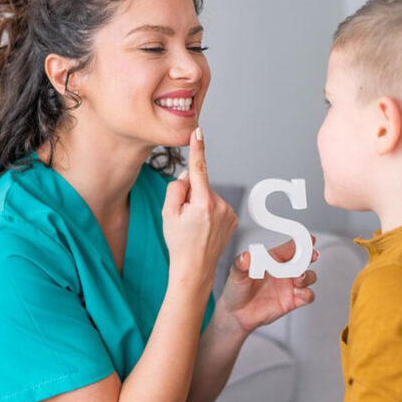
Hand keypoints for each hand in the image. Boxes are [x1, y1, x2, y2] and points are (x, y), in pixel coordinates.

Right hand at [162, 127, 237, 291]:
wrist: (194, 269)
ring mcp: (229, 212)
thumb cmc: (178, 242)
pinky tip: (204, 228)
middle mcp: (220, 205)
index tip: (197, 132)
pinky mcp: (233, 218)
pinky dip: (209, 212)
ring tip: (194, 227)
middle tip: (184, 218)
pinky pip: (217, 206)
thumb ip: (176, 188)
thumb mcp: (168, 213)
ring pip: (209, 196)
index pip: (199, 168)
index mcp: (203, 202)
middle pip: (200, 185)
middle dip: (191, 194)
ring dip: (200, 204)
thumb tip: (188, 175)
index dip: (197, 149)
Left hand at [217, 235, 318, 333]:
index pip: (289, 248)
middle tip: (311, 256)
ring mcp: (289, 286)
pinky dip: (307, 293)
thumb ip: (240, 265)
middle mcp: (283, 271)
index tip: (308, 239)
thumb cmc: (236, 291)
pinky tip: (298, 293)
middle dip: (310, 256)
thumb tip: (245, 256)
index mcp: (272, 259)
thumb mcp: (235, 275)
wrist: (236, 315)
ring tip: (299, 277)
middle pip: (304, 260)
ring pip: (309, 276)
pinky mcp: (292, 301)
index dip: (300, 242)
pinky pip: (308, 296)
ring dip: (308, 276)